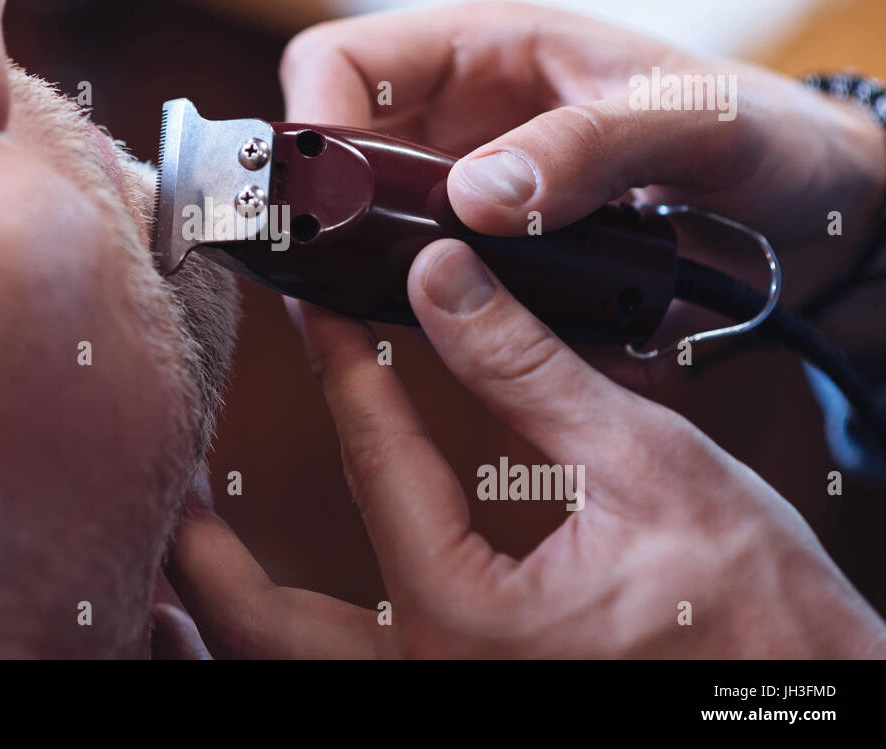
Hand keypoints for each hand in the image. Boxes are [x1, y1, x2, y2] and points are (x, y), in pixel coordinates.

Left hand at [166, 242, 885, 656]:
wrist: (808, 701)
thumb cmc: (756, 608)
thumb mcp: (644, 465)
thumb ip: (526, 369)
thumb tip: (446, 277)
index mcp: (467, 618)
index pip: (374, 466)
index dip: (341, 373)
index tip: (311, 309)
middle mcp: (431, 683)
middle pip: (261, 627)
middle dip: (200, 554)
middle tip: (174, 478)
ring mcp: (439, 706)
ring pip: (282, 671)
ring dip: (220, 614)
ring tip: (183, 549)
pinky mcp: (461, 705)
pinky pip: (334, 681)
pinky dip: (277, 645)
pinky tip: (262, 609)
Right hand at [278, 2, 885, 357]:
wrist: (806, 203)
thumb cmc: (759, 130)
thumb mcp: (690, 124)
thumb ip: (589, 148)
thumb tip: (475, 199)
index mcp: (484, 47)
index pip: (340, 62)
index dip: (312, 123)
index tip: (325, 202)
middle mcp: (458, 115)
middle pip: (335, 151)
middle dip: (324, 213)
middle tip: (337, 281)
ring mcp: (468, 185)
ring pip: (365, 221)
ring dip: (360, 266)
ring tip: (377, 318)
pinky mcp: (488, 247)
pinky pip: (420, 272)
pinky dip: (414, 303)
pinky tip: (436, 336)